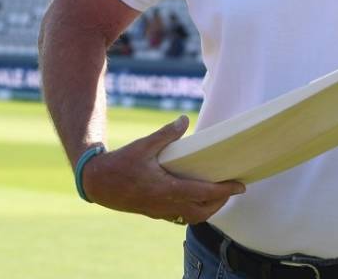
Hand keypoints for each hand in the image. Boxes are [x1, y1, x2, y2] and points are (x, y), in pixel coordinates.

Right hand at [81, 115, 244, 224]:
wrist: (96, 182)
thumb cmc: (120, 163)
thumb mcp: (143, 145)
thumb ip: (166, 134)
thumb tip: (184, 119)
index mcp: (166, 189)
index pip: (203, 194)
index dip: (225, 191)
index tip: (241, 186)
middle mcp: (164, 204)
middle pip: (201, 211)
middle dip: (220, 203)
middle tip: (232, 190)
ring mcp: (158, 210)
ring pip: (190, 218)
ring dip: (207, 209)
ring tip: (218, 196)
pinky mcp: (152, 212)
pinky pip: (178, 217)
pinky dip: (192, 211)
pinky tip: (196, 200)